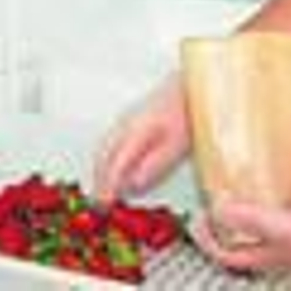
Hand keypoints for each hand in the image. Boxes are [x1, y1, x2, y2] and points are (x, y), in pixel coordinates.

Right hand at [93, 74, 191, 201]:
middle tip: (99, 203)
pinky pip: (109, 141)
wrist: (192, 86)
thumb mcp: (177, 145)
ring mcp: (126, 118)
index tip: (104, 204)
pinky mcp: (130, 116)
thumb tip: (133, 185)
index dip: (107, 187)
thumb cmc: (189, 112)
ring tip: (103, 189)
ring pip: (104, 148)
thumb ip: (154, 166)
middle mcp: (125, 124)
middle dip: (98, 181)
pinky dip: (106, 158)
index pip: (114, 166)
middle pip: (103, 157)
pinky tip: (113, 166)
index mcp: (135, 133)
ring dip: (100, 170)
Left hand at [192, 199, 290, 278]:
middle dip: (222, 232)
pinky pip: (276, 229)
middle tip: (212, 211)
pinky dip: (266, 217)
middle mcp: (276, 257)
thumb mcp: (281, 225)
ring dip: (242, 224)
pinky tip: (273, 203)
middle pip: (238, 249)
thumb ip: (248, 217)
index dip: (206, 240)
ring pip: (256, 239)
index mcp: (265, 258)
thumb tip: (218, 210)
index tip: (197, 220)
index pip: (224, 255)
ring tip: (235, 203)